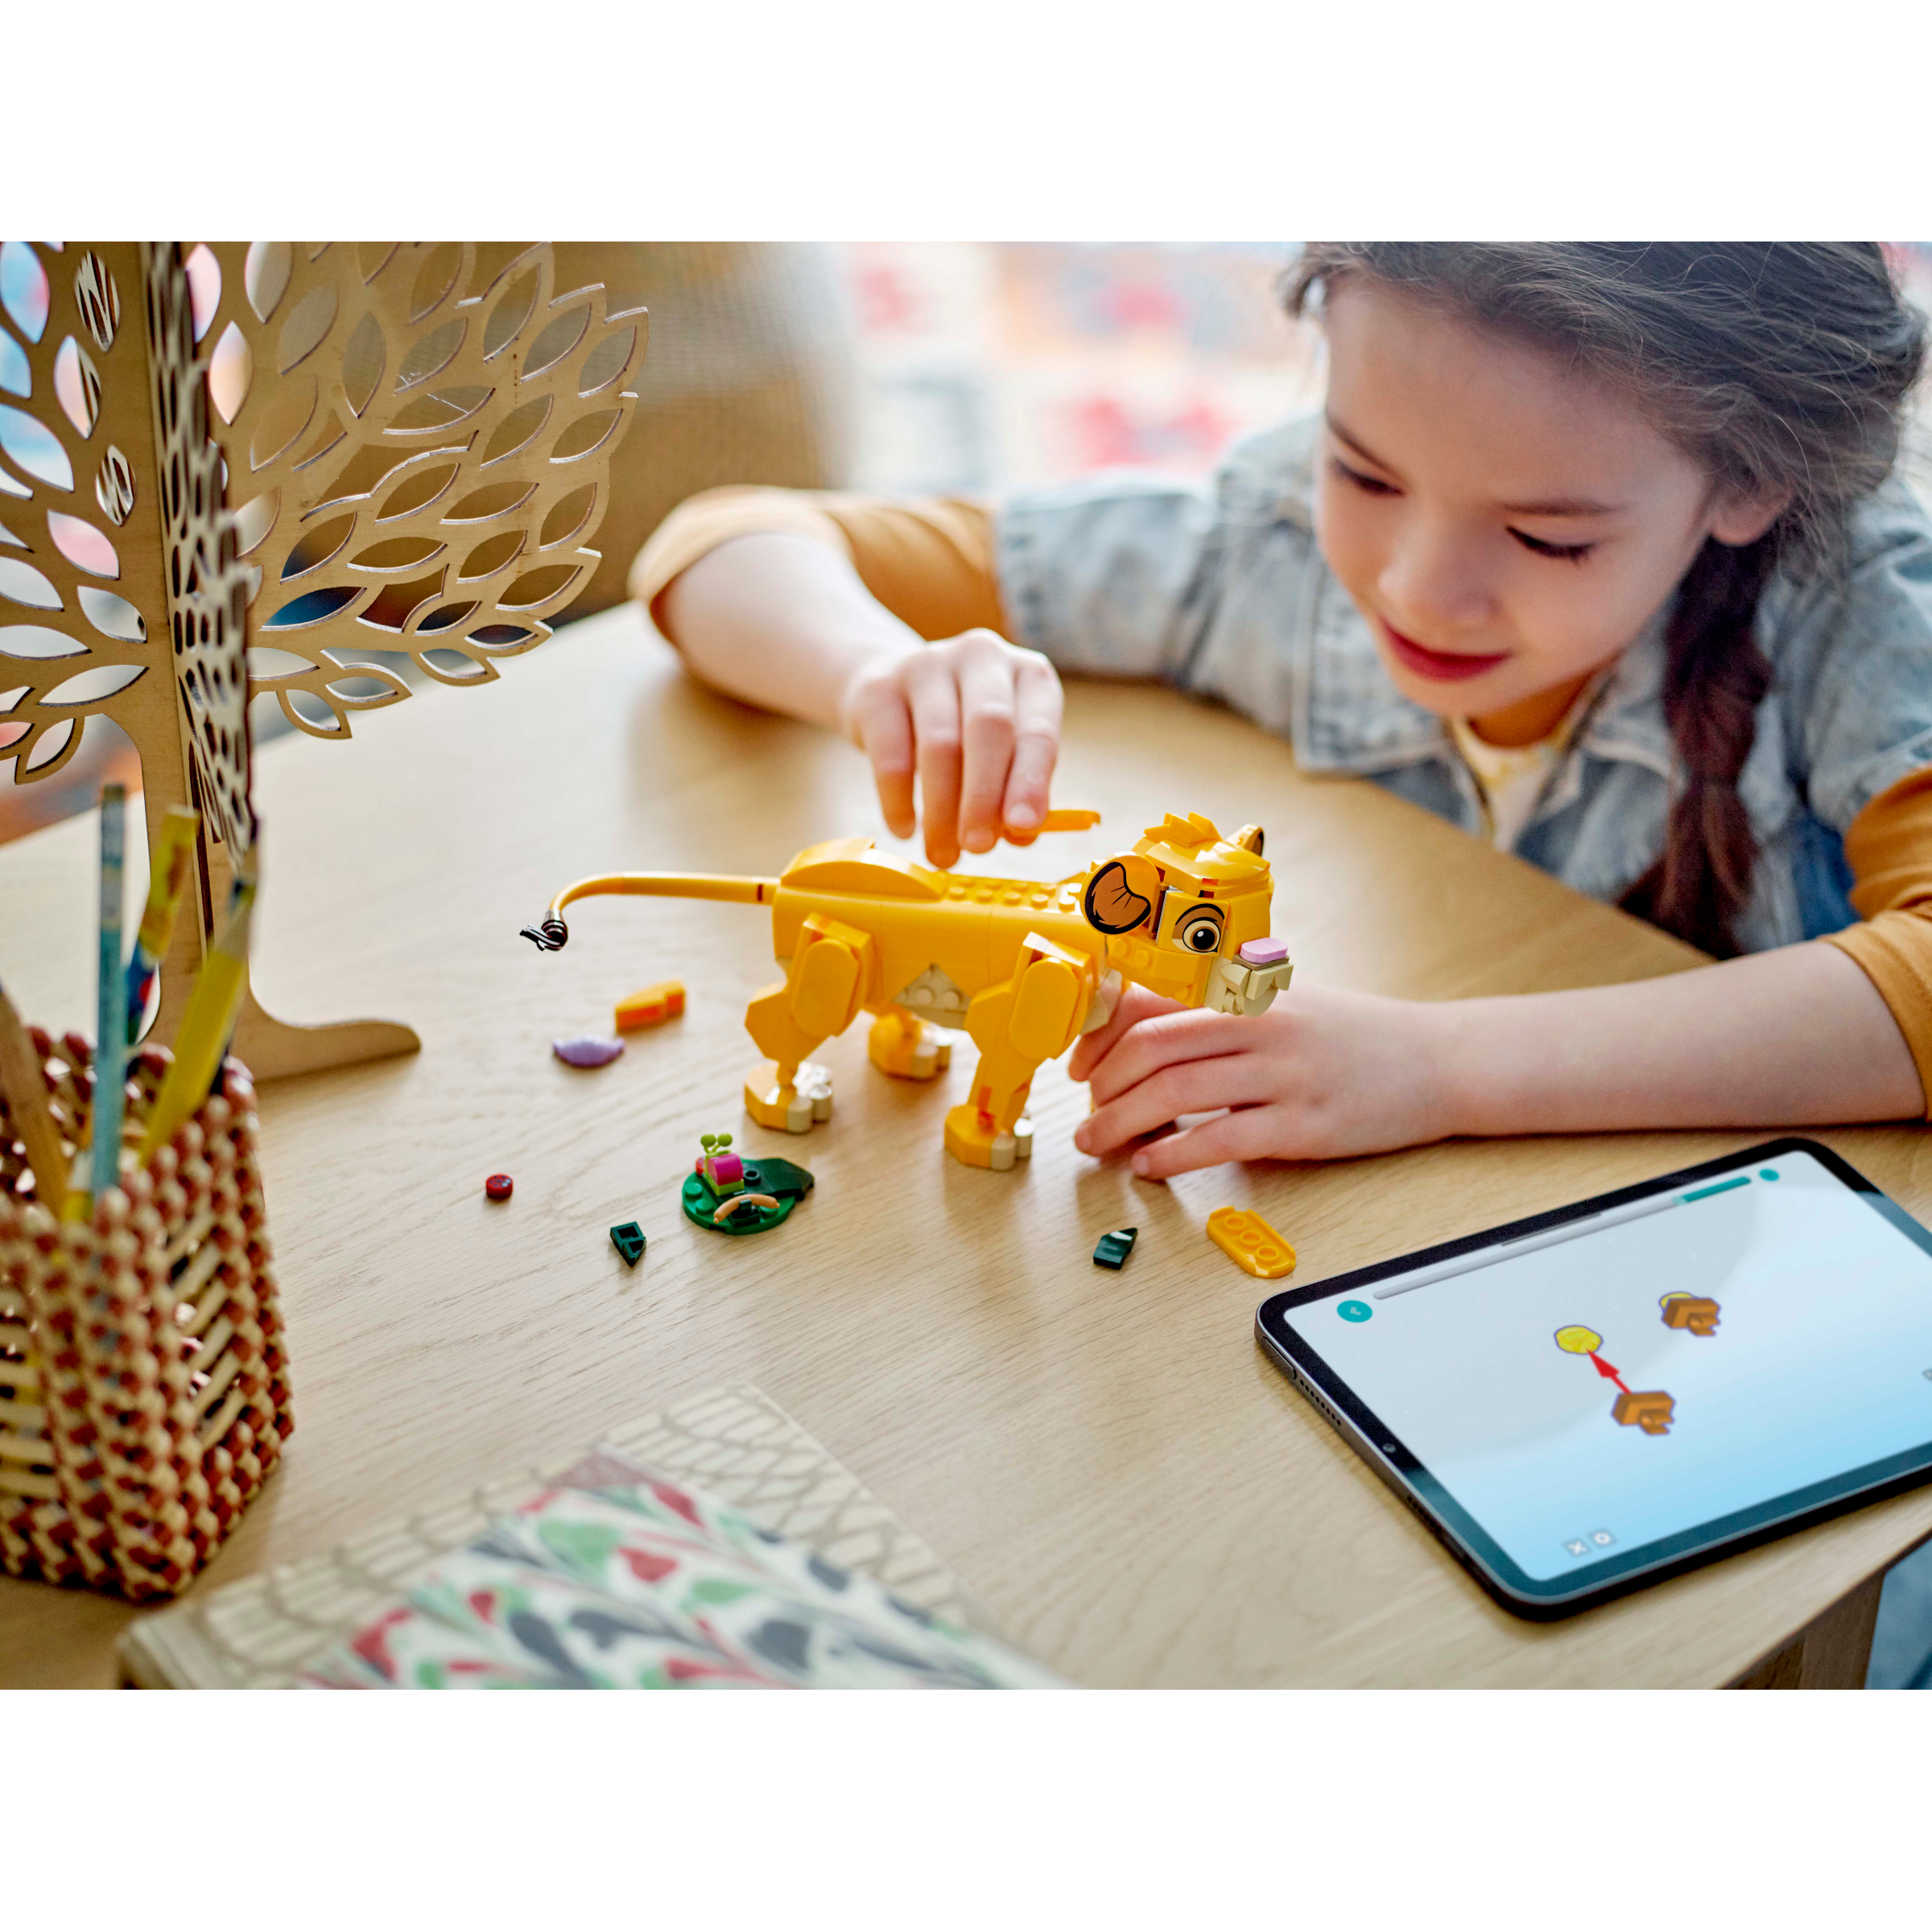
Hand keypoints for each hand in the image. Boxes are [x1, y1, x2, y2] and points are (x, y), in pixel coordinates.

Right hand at [837, 629, 1062, 869]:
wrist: (889, 688)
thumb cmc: (961, 729)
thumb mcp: (1000, 752)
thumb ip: (1014, 790)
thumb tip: (1020, 835)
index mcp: (1029, 676)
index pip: (1038, 729)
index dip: (1031, 782)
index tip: (1023, 827)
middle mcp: (982, 657)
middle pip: (989, 728)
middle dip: (984, 796)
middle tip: (978, 847)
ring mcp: (927, 665)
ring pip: (939, 744)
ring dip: (942, 810)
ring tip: (942, 853)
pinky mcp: (878, 688)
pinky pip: (890, 752)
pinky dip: (898, 800)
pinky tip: (905, 829)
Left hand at [1068, 981, 1458, 1176]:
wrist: (1439, 1060)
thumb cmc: (1352, 1035)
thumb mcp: (1283, 1003)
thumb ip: (1219, 1011)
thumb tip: (1136, 1033)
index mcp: (1249, 990)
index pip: (1150, 1001)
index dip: (1099, 1036)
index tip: (1077, 1065)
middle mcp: (1261, 1024)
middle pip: (1151, 1048)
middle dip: (1101, 1085)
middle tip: (1085, 1113)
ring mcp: (1283, 1075)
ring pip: (1174, 1095)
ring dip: (1120, 1124)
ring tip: (1097, 1144)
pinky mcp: (1304, 1126)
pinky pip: (1220, 1141)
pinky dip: (1172, 1157)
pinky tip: (1150, 1167)